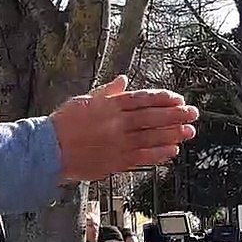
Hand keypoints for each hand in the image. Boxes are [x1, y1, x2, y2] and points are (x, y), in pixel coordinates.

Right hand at [51, 76, 197, 181]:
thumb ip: (106, 91)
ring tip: (189, 131)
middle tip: (192, 113)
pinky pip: (142, 157)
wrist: (49, 149)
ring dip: (172, 134)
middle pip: (151, 117)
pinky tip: (172, 151)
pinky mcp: (115, 161)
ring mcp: (117, 143)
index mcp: (109, 106)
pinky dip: (158, 154)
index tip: (178, 99)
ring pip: (151, 137)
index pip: (142, 99)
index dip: (162, 99)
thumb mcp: (83, 100)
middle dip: (175, 115)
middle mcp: (116, 123)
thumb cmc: (63, 124)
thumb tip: (123, 80)